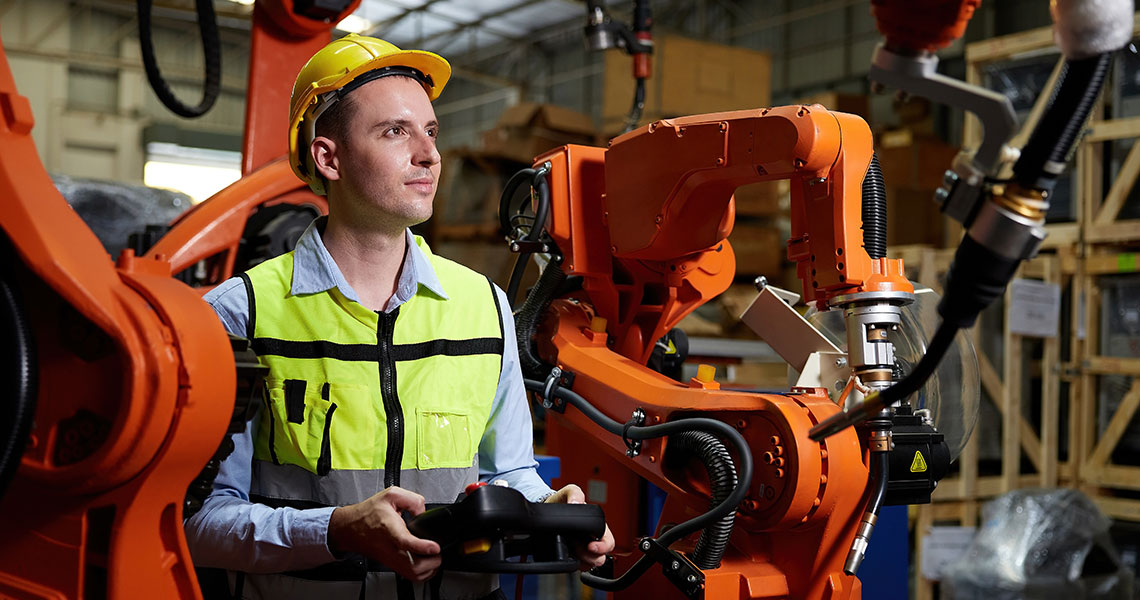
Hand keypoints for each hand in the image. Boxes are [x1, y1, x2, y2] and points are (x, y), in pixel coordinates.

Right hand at [327, 486, 441, 581]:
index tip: (434, 547)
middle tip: (438, 552)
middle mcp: (391, 547)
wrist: (350, 528)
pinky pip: (410, 576)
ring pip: (412, 575)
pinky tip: (427, 563)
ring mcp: (391, 559)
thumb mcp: (391, 495)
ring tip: (435, 558)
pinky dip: (422, 573)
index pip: (405, 542)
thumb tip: (423, 512)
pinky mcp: (392, 564)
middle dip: (431, 562)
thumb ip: (412, 500)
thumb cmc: (368, 513)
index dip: (422, 546)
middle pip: (412, 566)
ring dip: (429, 570)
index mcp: (390, 529)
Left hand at [544, 484, 614, 569]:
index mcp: (596, 525)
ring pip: (590, 563)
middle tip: (580, 550)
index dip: (603, 547)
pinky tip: (567, 554)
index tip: (591, 546)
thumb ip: (575, 494)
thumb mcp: (569, 492)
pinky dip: (575, 564)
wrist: (546, 508)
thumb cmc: (561, 501)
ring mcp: (582, 549)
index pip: (608, 541)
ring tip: (572, 550)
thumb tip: (577, 504)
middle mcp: (591, 539)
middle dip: (593, 556)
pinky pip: (578, 566)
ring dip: (583, 560)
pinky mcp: (572, 555)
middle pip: (602, 556)